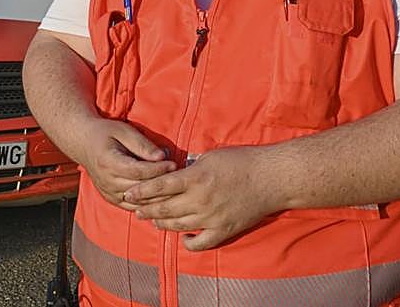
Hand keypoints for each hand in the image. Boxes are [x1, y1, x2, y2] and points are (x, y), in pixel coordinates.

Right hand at [79, 117, 176, 209]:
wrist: (84, 143)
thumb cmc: (105, 133)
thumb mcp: (123, 131)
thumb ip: (142, 145)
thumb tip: (162, 156)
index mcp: (109, 163)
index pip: (138, 172)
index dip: (157, 170)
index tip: (173, 164)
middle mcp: (108, 182)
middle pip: (139, 189)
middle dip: (161, 184)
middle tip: (179, 178)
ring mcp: (108, 193)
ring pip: (137, 202)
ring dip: (157, 198)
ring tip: (174, 190)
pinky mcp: (112, 199)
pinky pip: (133, 207)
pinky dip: (147, 205)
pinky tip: (161, 200)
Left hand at [123, 146, 277, 249]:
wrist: (270, 178)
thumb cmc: (242, 161)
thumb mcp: (212, 156)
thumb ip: (192, 167)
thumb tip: (177, 174)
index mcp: (196, 178)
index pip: (161, 186)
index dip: (142, 191)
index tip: (129, 193)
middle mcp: (200, 200)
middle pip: (165, 209)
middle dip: (146, 209)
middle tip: (134, 209)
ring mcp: (211, 218)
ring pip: (178, 226)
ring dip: (162, 224)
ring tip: (153, 221)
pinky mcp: (223, 230)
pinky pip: (200, 243)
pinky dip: (189, 242)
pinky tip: (183, 238)